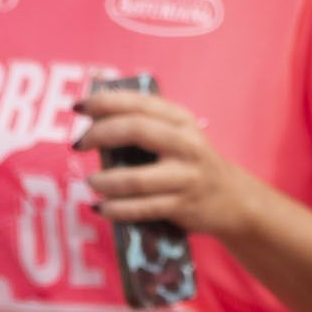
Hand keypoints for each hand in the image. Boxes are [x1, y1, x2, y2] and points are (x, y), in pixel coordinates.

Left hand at [74, 84, 277, 242]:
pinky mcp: (182, 205)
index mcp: (181, 119)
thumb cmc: (190, 163)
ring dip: (104, 181)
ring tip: (91, 181)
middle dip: (99, 134)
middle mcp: (186, 143)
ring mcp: (185, 176)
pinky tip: (100, 207)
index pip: (138, 103)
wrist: (233, 199)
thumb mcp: (177, 135)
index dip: (104, 102)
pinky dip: (115, 209)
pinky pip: (141, 208)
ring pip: (134, 179)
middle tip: (79, 143)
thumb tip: (94, 120)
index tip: (78, 107)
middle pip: (135, 130)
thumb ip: (145, 124)